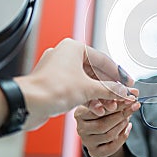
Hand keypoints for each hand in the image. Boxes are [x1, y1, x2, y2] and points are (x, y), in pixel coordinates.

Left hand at [15, 38, 137, 129]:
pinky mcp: (54, 83)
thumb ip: (109, 89)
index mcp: (74, 48)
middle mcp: (66, 55)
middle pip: (95, 72)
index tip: (128, 83)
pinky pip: (76, 88)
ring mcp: (59, 69)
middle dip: (108, 88)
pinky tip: (97, 108)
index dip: (118, 74)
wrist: (28, 104)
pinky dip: (87, 97)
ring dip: (99, 95)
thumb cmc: (51, 89)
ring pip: (86, 81)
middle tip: (120, 96)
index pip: (103, 60)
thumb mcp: (88, 89)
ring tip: (110, 106)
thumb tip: (123, 91)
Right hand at [75, 100, 140, 156]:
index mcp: (80, 113)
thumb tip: (135, 91)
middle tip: (134, 105)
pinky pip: (111, 146)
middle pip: (103, 123)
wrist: (102, 131)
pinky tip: (128, 128)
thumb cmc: (104, 113)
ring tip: (129, 117)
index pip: (97, 109)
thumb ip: (118, 96)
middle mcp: (81, 128)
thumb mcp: (108, 102)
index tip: (129, 98)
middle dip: (122, 113)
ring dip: (122, 125)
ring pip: (108, 134)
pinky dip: (123, 137)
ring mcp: (87, 141)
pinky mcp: (94, 151)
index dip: (115, 104)